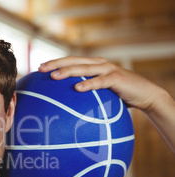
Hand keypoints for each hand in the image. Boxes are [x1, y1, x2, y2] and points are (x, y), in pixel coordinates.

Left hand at [38, 56, 174, 152]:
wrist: (144, 94)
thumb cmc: (118, 96)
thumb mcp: (99, 94)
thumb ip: (84, 95)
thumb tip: (64, 108)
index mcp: (92, 65)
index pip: (70, 61)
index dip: (55, 62)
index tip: (39, 68)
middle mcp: (98, 64)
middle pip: (73, 61)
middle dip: (56, 64)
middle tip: (41, 69)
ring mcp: (108, 69)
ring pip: (84, 68)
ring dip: (68, 71)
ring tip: (54, 76)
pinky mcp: (116, 78)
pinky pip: (100, 81)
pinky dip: (89, 84)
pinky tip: (77, 89)